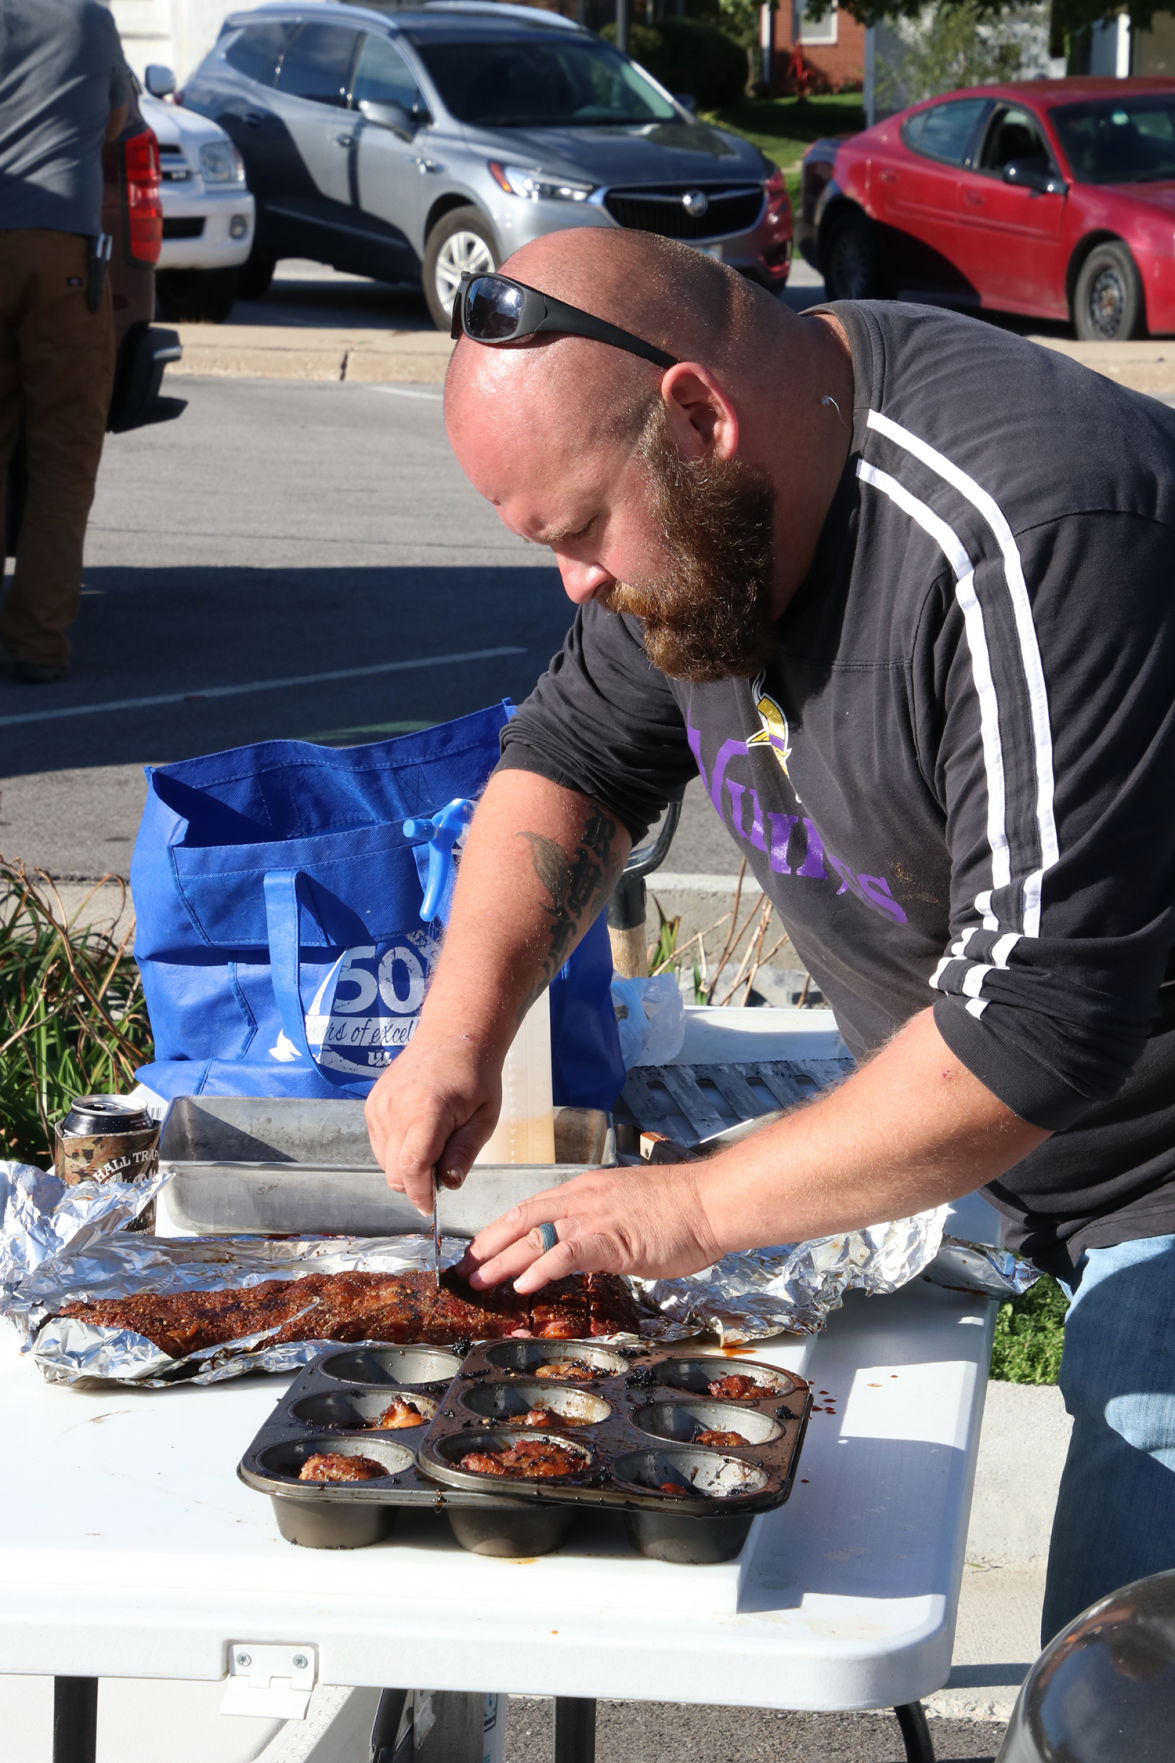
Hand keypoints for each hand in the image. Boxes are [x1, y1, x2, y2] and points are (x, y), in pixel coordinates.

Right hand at [365, 1029, 501, 1213]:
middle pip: (394, 1171)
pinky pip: (379, 1145)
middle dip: (416, 1184)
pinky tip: (419, 1133)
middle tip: (442, 1170)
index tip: (430, 1208)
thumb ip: (464, 1153)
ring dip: (407, 1168)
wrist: (453, 1037)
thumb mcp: (484, 1118)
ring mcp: (379, 1105)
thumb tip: (447, 1186)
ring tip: (434, 1143)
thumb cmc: (475, 1076)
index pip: (412, 1168)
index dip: (420, 1195)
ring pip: (384, 1162)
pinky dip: (396, 1151)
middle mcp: (395, 1108)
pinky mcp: (372, 1105)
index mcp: (426, 1111)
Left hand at [455, 1161, 722, 1292]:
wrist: (712, 1201)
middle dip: (489, 1246)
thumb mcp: (628, 1211)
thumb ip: (602, 1229)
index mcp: (585, 1191)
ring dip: (504, 1260)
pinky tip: (524, 1285)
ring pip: (537, 1236)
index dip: (501, 1230)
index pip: (532, 1208)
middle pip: (523, 1220)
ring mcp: (596, 1217)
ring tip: (480, 1280)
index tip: (480, 1248)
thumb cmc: (681, 1209)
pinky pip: (569, 1253)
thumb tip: (586, 1249)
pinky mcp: (613, 1238)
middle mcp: (583, 1199)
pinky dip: (543, 1269)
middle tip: (465, 1269)